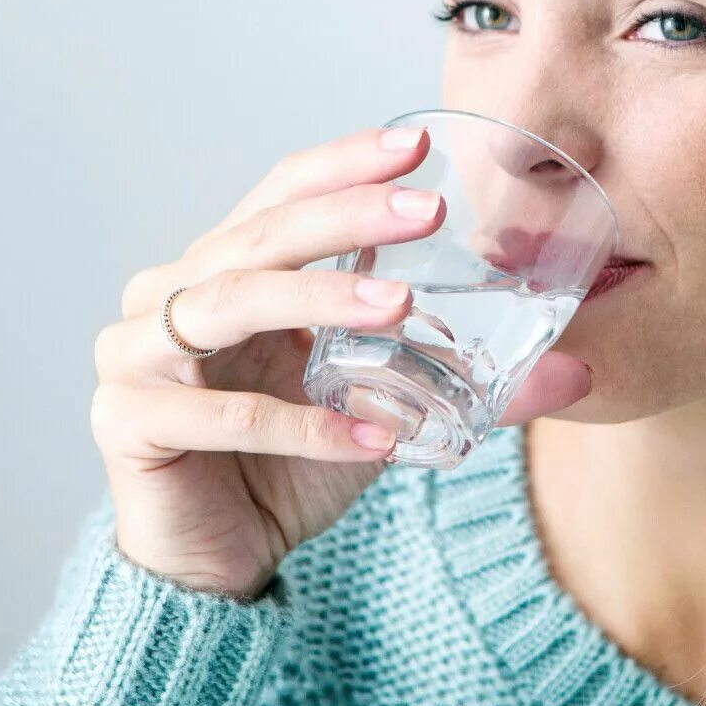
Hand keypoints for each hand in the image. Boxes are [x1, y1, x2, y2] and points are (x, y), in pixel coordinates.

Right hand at [88, 125, 592, 599]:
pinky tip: (373, 437)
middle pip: (259, 235)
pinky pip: (223, 415)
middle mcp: (171, 294)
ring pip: (229, 303)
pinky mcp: (129, 421)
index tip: (416, 147)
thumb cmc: (292, 463)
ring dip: (321, 300)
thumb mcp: (386, 407)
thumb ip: (463, 379)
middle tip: (428, 209)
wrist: (220, 558)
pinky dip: (301, 424)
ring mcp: (136, 354)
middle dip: (348, 215)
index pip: (281, 193)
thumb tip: (576, 372)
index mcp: (225, 268)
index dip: (344, 166)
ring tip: (402, 307)